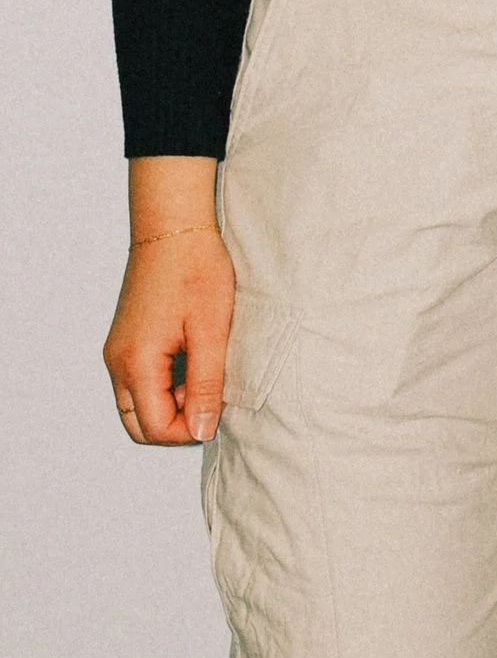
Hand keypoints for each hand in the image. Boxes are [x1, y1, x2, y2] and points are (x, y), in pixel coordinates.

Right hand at [104, 217, 236, 446]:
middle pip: (140, 424)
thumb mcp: (211, 330)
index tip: (218, 404)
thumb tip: (201, 430)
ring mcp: (117, 352)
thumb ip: (205, 385)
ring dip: (170, 403)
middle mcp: (117, 363)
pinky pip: (138, 382)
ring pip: (137, 405)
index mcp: (136, 363)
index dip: (190, 428)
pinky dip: (163, 385)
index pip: (155, 428)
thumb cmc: (195, 269)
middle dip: (176, 422)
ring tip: (202, 371)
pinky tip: (191, 358)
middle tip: (209, 392)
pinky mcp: (125, 341)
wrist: (173, 226)